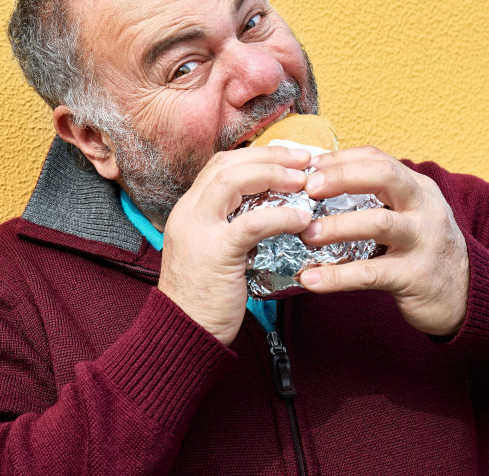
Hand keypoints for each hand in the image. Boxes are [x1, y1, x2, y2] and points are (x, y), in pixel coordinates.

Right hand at [158, 146, 312, 345]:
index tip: (288, 158)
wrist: (184, 333)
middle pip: (227, 164)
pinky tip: (302, 219)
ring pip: (232, 180)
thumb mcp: (212, 250)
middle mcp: (188, 212)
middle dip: (269, 156)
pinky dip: (280, 216)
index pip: (220, 165)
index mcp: (188, 210)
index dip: (256, 155)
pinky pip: (251, 223)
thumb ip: (231, 226)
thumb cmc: (204, 296)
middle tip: (304, 159)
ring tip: (304, 180)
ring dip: (273, 174)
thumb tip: (272, 210)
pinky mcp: (216, 252)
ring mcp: (198, 230)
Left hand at [298, 146, 469, 335]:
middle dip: (342, 177)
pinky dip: (337, 276)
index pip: (378, 160)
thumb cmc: (424, 253)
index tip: (307, 166)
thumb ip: (376, 199)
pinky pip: (371, 273)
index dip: (341, 159)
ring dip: (337, 226)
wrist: (466, 298)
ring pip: (379, 223)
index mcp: (418, 189)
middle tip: (308, 189)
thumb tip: (319, 185)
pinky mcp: (416, 276)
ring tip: (305, 234)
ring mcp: (423, 241)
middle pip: (385, 177)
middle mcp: (425, 209)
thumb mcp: (409, 216)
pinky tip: (311, 279)